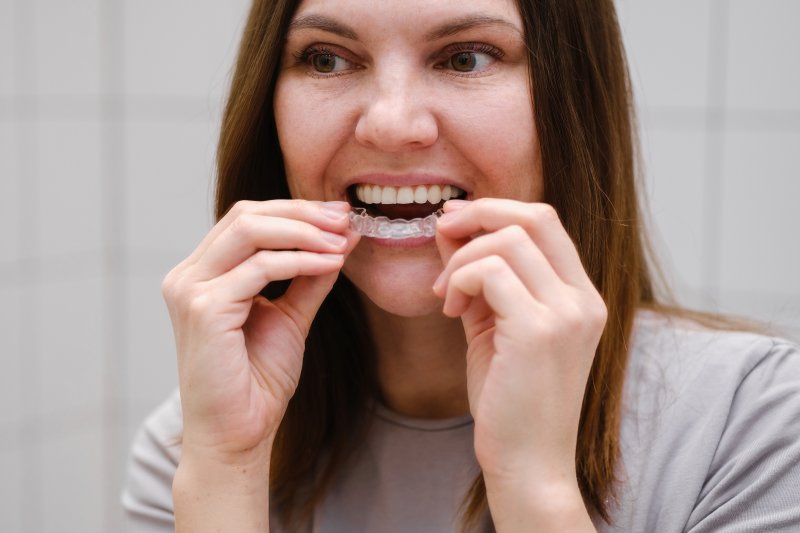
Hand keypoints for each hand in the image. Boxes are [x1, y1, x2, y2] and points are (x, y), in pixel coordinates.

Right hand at [162, 199, 358, 459]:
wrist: (238, 434)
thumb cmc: (258, 380)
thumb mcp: (291, 315)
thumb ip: (310, 275)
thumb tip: (344, 237)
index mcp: (203, 274)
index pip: (247, 219)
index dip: (295, 211)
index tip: (340, 215)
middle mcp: (188, 276)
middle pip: (246, 215)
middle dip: (302, 212)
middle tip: (344, 219)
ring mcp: (190, 290)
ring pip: (249, 230)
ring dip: (304, 231)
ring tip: (342, 240)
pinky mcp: (203, 308)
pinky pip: (259, 268)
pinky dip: (301, 261)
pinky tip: (330, 264)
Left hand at [433, 198, 605, 521]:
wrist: (528, 464)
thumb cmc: (510, 401)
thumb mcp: (496, 327)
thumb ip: (481, 279)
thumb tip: (451, 229)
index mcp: (581, 296)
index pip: (545, 221)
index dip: (495, 210)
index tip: (454, 225)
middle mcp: (584, 299)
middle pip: (534, 216)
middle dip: (478, 213)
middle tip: (441, 232)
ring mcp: (568, 313)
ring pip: (507, 240)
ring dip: (461, 259)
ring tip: (446, 296)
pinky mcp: (541, 331)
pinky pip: (491, 272)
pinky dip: (460, 280)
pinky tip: (451, 311)